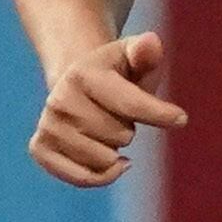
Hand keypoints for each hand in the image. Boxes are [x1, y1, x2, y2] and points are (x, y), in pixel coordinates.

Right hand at [30, 29, 183, 187]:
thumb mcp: (133, 56)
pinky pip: (83, 178)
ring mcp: (47, 126)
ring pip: (105, 159)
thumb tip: (151, 42)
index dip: (161, 115)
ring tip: (104, 128)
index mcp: (81, 75)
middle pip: (121, 136)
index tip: (181, 118)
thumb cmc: (116, 73)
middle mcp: (58, 100)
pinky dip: (103, 175)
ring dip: (114, 150)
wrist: (76, 85)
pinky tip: (109, 161)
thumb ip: (146, 52)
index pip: (131, 104)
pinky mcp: (40, 148)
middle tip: (116, 113)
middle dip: (128, 128)